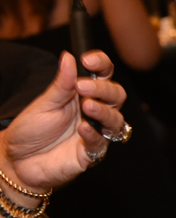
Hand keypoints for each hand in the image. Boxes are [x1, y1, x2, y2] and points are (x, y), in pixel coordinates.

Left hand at [0, 51, 124, 191]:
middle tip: (83, 86)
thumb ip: (61, 83)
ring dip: (103, 111)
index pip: (104, 75)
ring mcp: (96, 133)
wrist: (17, 161)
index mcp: (84, 95)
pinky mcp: (91, 153)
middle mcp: (94, 112)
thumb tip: (69, 56)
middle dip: (104, 89)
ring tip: (87, 107)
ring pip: (116, 120)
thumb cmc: (31, 131)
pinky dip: (93, 135)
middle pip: (116, 96)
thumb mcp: (44, 103)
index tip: (89, 60)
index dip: (102, 64)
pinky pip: (101, 143)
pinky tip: (82, 128)